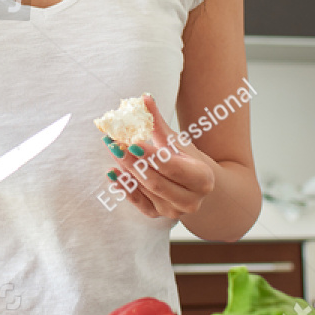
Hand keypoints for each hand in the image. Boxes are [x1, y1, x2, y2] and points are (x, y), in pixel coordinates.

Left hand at [104, 96, 216, 220]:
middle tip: (114, 144)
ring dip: (126, 171)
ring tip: (112, 151)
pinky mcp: (158, 216)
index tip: (132, 142)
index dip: (150, 156)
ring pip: (145, 191)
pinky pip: (138, 203)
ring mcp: (173, 211)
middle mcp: (190, 201)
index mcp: (202, 180)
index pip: (172, 167)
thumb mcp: (178, 142)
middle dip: (132, 162)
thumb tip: (144, 98)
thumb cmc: (188, 159)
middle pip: (155, 181)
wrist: (197, 186)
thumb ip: (159, 123)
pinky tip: (112, 172)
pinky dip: (124, 188)